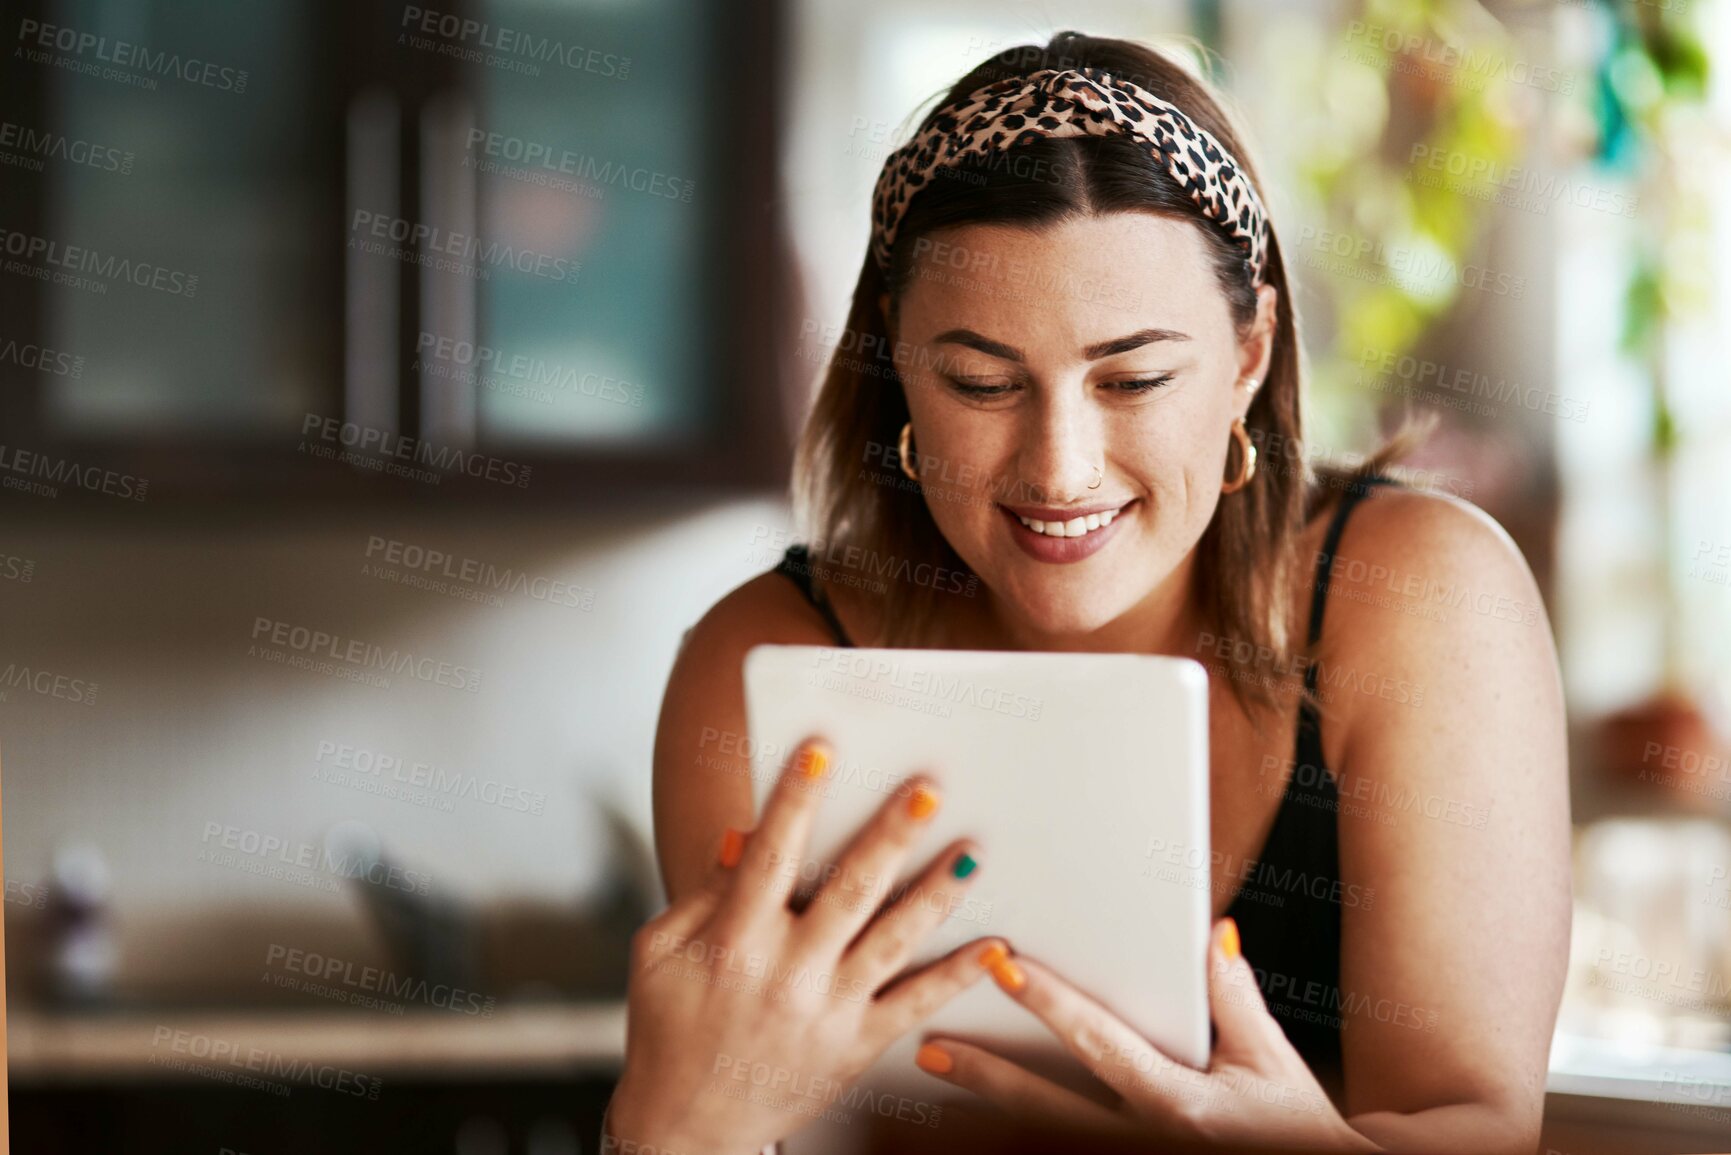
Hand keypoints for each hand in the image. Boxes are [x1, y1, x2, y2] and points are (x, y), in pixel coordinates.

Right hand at [605, 737, 998, 1154]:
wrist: (687, 1129)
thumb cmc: (669, 1029)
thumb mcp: (659, 954)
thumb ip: (704, 894)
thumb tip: (746, 837)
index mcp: (732, 942)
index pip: (770, 857)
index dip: (795, 799)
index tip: (822, 750)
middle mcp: (786, 974)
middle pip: (848, 892)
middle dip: (889, 836)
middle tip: (928, 790)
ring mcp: (827, 1012)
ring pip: (892, 942)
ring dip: (935, 895)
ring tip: (972, 854)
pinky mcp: (856, 1046)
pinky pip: (915, 1006)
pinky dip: (957, 977)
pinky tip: (993, 948)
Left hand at [912, 919, 1382, 1151]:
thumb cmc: (1295, 1128)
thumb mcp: (1272, 1064)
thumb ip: (1234, 1000)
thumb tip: (1210, 934)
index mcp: (1181, 1103)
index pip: (1101, 1043)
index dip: (1051, 1004)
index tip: (1004, 966)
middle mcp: (1148, 1138)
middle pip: (1050, 1109)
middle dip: (988, 1076)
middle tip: (930, 1043)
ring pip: (1047, 1139)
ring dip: (987, 1110)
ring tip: (936, 1071)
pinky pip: (1062, 1153)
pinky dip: (1018, 1137)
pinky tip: (976, 1122)